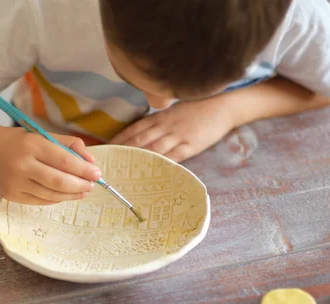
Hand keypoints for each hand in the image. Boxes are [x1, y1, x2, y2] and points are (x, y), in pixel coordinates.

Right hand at [0, 127, 101, 204]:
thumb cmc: (17, 142)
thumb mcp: (41, 135)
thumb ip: (69, 145)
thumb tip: (91, 162)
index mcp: (32, 144)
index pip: (65, 160)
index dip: (84, 169)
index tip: (97, 173)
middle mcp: (22, 164)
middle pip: (59, 181)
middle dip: (80, 185)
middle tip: (92, 185)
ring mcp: (15, 182)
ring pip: (51, 194)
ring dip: (71, 195)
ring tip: (82, 191)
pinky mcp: (11, 196)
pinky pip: (40, 201)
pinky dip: (56, 199)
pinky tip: (65, 194)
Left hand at [110, 96, 234, 161]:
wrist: (222, 105)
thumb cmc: (197, 109)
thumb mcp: (173, 111)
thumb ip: (158, 122)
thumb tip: (141, 133)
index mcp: (159, 117)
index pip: (134, 129)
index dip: (119, 139)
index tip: (106, 149)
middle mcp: (165, 126)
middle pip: (139, 140)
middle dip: (122, 151)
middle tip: (109, 162)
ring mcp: (178, 136)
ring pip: (153, 148)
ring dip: (138, 159)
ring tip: (124, 170)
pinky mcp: (191, 145)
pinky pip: (174, 156)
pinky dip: (162, 163)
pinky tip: (152, 171)